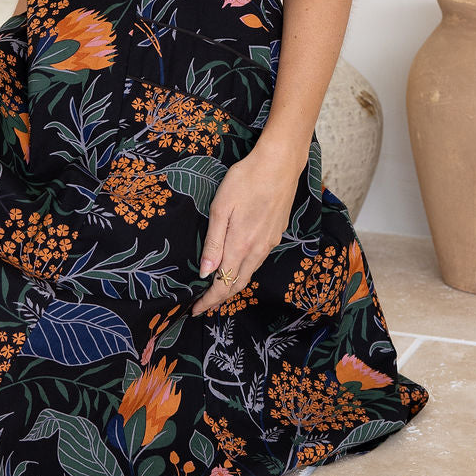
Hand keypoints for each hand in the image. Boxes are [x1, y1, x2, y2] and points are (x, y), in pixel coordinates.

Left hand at [190, 140, 304, 316]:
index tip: (195, 310)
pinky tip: (237, 263)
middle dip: (220, 298)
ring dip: (233, 285)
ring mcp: (270, 242)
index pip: (223, 284)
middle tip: (203, 304)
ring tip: (216, 287)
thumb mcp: (221, 208)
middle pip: (238, 284)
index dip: (209, 301)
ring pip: (250, 272)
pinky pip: (258, 260)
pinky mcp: (277, 234)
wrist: (280, 164)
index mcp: (241, 245)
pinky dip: (244, 270)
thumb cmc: (245, 180)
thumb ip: (213, 243)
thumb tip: (205, 273)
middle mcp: (258, 250)